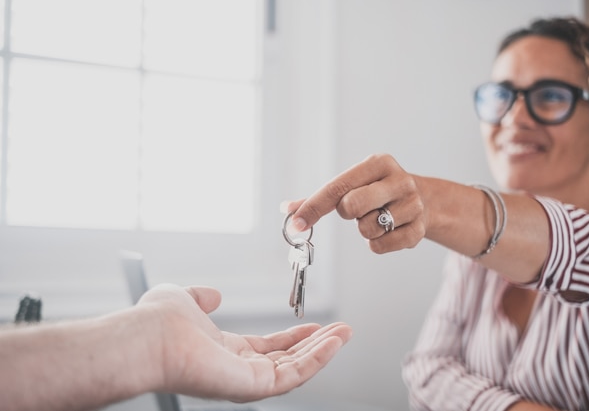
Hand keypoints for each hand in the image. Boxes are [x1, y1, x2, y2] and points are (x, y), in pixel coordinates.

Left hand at [137, 284, 351, 401]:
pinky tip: (334, 342)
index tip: (315, 324)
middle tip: (341, 330)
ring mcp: (245, 381)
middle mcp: (237, 369)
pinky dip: (317, 359)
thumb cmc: (158, 322)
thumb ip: (202, 298)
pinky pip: (293, 375)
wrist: (148, 336)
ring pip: (295, 369)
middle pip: (287, 359)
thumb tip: (214, 294)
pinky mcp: (252, 387)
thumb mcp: (185, 299)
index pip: (268, 347)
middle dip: (316, 345)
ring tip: (345, 333)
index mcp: (224, 351)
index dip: (293, 336)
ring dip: (323, 351)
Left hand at [284, 153, 425, 253]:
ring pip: (367, 229)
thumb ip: (320, 197)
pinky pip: (380, 246)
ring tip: (377, 217)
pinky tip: (387, 231)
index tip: (296, 225)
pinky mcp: (418, 230)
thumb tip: (287, 210)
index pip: (338, 187)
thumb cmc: (378, 191)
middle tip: (355, 210)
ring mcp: (412, 205)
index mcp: (378, 163)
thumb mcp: (354, 183)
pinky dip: (376, 244)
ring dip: (364, 229)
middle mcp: (399, 181)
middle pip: (352, 206)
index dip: (313, 207)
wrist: (426, 201)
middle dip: (346, 213)